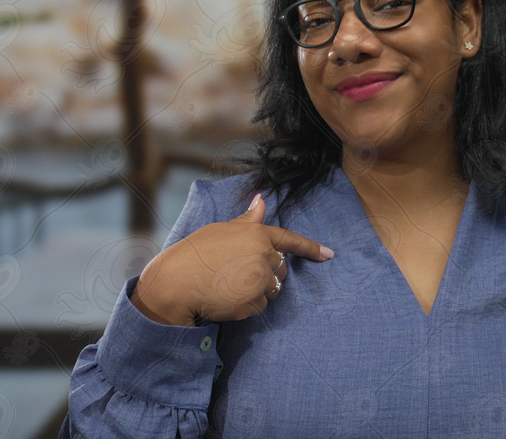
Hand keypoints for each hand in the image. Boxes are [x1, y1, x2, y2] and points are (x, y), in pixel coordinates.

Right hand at [130, 193, 333, 325]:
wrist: (176, 282)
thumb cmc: (195, 252)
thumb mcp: (222, 229)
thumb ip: (248, 220)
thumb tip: (262, 200)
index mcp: (257, 234)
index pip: (290, 241)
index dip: (311, 248)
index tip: (329, 254)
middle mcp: (263, 256)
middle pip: (282, 268)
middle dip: (267, 271)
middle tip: (238, 271)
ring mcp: (259, 280)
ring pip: (273, 288)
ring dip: (259, 288)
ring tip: (231, 282)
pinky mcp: (253, 302)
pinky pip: (261, 305)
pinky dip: (249, 304)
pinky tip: (229, 297)